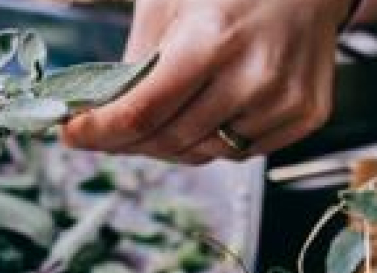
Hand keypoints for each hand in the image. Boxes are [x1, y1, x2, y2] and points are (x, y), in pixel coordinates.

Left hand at [62, 0, 349, 163]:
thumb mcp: (169, 2)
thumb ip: (135, 59)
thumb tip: (97, 111)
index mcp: (212, 39)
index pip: (141, 113)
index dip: (98, 131)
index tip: (69, 134)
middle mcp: (254, 75)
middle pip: (167, 140)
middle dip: (125, 140)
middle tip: (102, 131)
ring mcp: (285, 100)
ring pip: (202, 153)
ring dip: (167, 143)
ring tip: (157, 117)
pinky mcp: (306, 114)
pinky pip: (240, 152)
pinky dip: (212, 140)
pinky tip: (206, 111)